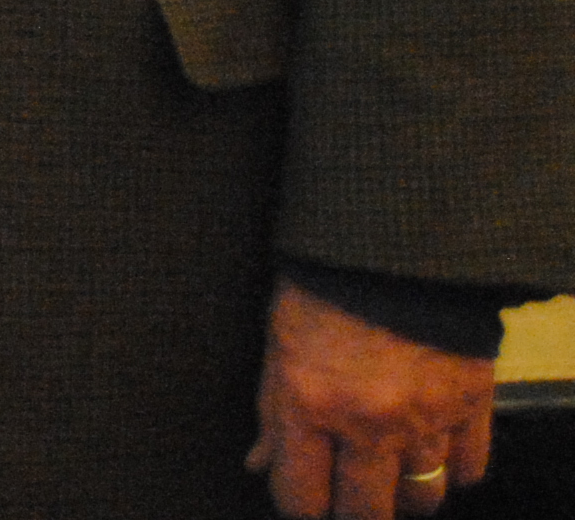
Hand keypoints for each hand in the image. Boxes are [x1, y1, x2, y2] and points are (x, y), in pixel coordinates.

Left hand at [246, 276, 495, 518]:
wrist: (397, 240)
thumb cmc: (324, 285)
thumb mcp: (278, 341)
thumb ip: (272, 410)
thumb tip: (260, 463)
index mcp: (308, 401)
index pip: (301, 498)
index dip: (299, 503)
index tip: (303, 494)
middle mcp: (367, 419)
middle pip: (365, 515)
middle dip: (352, 510)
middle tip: (348, 492)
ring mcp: (425, 417)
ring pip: (421, 501)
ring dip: (403, 493)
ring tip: (390, 470)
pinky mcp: (472, 404)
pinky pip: (468, 470)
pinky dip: (452, 468)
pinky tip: (432, 446)